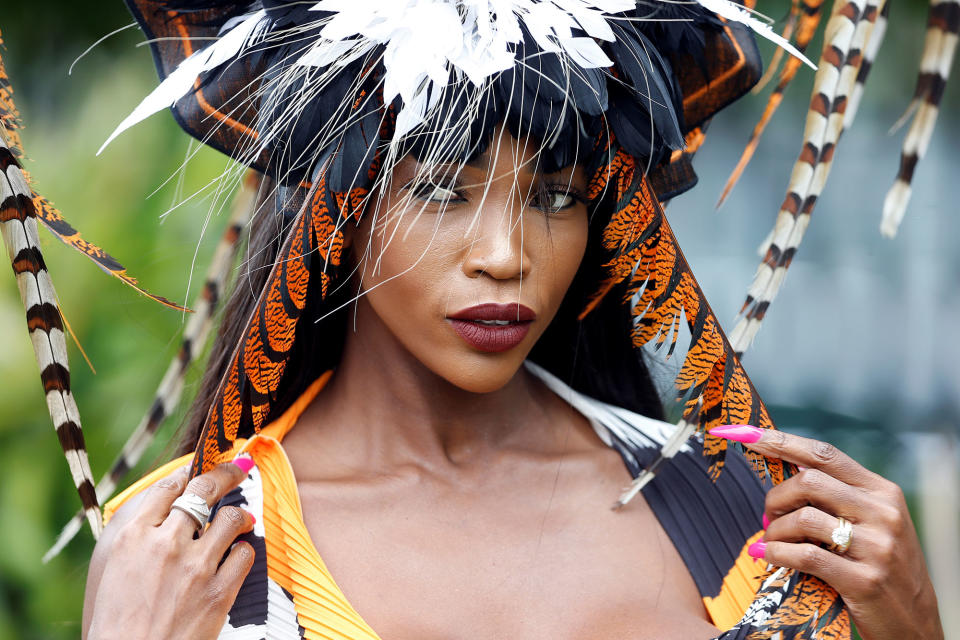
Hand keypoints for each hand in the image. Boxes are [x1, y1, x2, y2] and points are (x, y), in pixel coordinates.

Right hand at [84, 459, 255, 639]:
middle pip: (204, 489)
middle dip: (226, 473)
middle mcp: (165, 543)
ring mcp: (195, 566)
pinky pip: (244, 554)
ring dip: (240, 515)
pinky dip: (243, 551)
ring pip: (232, 518)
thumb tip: (161, 512)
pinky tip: (238, 555)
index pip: (166, 487)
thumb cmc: (115, 625)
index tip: (195, 472)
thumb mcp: (111, 571)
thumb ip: (137, 538)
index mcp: (131, 537)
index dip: (185, 475)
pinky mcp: (220, 590)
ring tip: (242, 519)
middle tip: (239, 467)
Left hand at [710, 425, 943, 639]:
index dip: (780, 442)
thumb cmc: (880, 566)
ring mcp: (877, 546)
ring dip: (775, 530)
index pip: (823, 454)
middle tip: (768, 518)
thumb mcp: (871, 522)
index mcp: (882, 491)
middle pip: (808, 482)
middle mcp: (883, 512)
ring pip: (803, 518)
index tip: (744, 434)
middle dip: (775, 498)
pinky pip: (805, 556)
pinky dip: (777, 553)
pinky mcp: (865, 580)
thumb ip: (837, 495)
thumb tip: (784, 465)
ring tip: (772, 541)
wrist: (915, 623)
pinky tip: (768, 556)